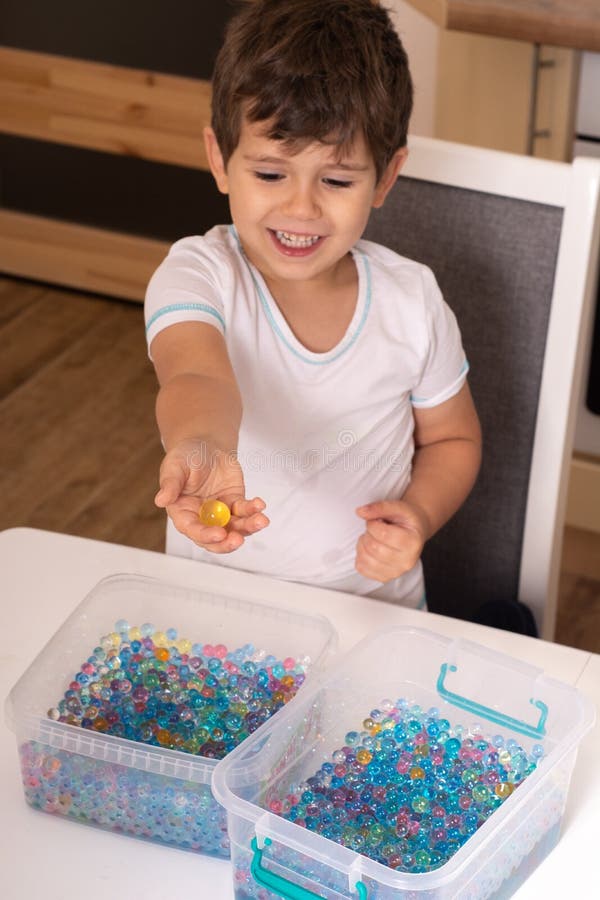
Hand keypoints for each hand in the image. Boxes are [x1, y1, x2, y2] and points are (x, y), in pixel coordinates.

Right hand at [154, 439, 268, 552]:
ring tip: (261, 520)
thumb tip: (160, 500)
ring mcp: (221, 513)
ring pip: (235, 528)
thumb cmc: (185, 457)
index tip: (219, 534)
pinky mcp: (235, 503)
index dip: (205, 535)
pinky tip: (259, 504)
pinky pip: (246, 511)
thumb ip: (170, 484)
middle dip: (227, 543)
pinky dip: (254, 510)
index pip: (192, 530)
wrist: (205, 446)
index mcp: (183, 513)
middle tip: (238, 540)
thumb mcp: (175, 466)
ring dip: (248, 527)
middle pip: (215, 539)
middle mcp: (202, 518)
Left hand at [354, 499, 428, 582]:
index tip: (376, 520)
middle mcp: (407, 561)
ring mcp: (396, 572)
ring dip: (362, 544)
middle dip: (368, 534)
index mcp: (413, 542)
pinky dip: (360, 556)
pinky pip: (361, 568)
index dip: (372, 523)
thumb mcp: (398, 507)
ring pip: (365, 559)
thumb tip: (360, 512)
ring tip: (372, 538)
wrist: (414, 532)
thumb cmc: (406, 520)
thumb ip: (380, 507)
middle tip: (374, 529)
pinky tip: (369, 549)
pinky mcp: (384, 578)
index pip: (383, 534)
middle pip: (373, 547)